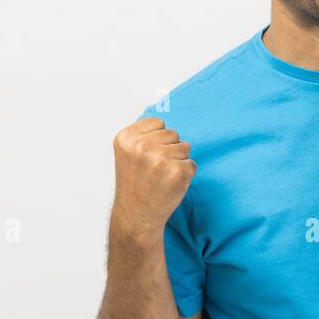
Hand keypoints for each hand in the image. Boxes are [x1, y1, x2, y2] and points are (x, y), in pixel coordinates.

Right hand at [110, 117, 195, 241]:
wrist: (137, 215)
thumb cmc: (135, 183)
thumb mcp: (128, 152)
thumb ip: (143, 133)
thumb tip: (165, 103)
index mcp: (126, 138)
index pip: (158, 123)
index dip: (157, 140)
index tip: (146, 156)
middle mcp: (141, 146)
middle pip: (173, 133)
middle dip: (169, 150)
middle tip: (155, 169)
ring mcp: (160, 159)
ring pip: (185, 147)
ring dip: (178, 161)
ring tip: (162, 176)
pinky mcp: (178, 172)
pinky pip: (192, 163)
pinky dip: (185, 174)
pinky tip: (170, 184)